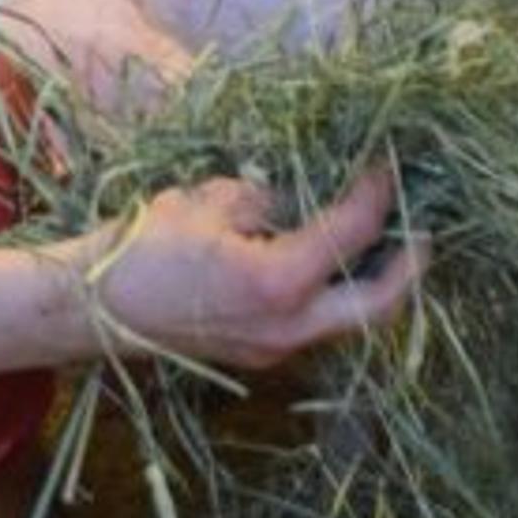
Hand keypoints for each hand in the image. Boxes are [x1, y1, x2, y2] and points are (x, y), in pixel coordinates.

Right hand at [67, 160, 423, 369]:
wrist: (94, 309)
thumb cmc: (144, 245)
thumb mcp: (212, 200)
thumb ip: (271, 197)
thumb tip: (306, 191)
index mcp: (280, 282)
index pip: (356, 232)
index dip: (380, 192)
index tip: (390, 163)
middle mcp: (290, 327)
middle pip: (381, 304)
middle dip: (411, 263)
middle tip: (424, 226)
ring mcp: (277, 349)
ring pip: (354, 322)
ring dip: (378, 283)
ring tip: (386, 241)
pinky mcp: (262, 354)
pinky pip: (321, 326)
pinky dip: (340, 294)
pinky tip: (334, 261)